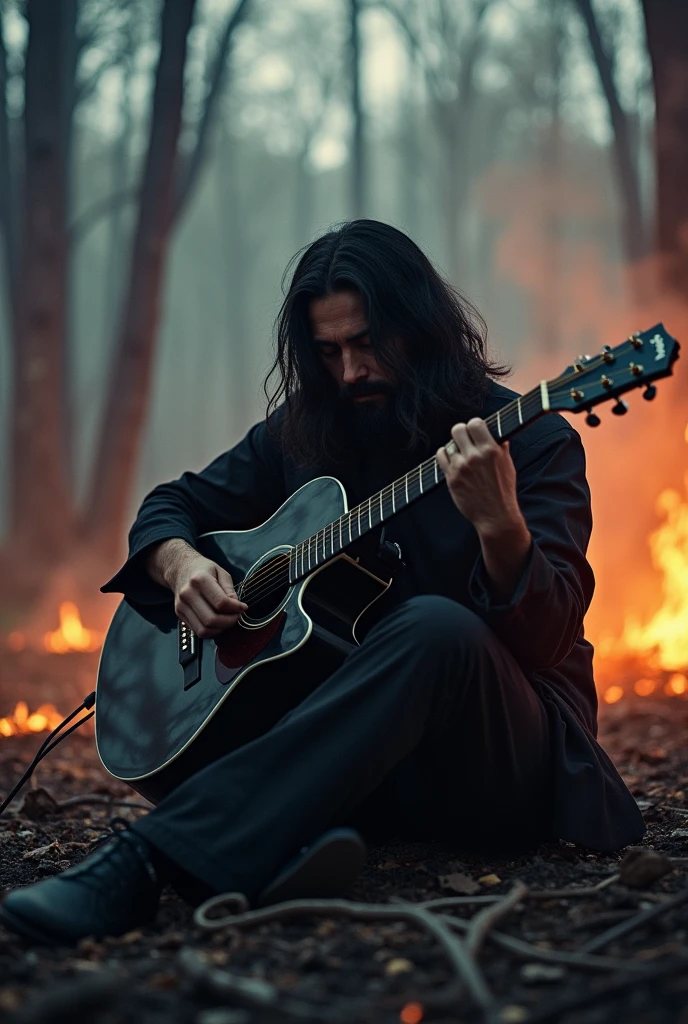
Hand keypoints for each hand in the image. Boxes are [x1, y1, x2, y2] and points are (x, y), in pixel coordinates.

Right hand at [168, 549, 247, 637]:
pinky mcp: (179, 614)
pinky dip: (211, 631)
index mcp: (199, 580)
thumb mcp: (221, 572)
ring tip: (228, 620)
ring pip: (204, 630)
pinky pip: (198, 631)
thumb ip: (229, 589)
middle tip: (237, 616)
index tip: (243, 607)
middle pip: (211, 620)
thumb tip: (236, 606)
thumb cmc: (204, 569)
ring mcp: (181, 606)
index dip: (236, 608)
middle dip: (229, 621)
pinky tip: (218, 623)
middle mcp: (188, 594)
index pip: (221, 602)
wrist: (180, 568)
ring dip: (220, 629)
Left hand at [435, 417, 523, 536]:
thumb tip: (500, 437)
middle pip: (457, 429)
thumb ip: (501, 449)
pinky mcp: (451, 478)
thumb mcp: (508, 466)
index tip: (476, 430)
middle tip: (465, 440)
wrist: (495, 516)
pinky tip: (451, 459)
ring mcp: (461, 468)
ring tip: (461, 454)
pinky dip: (444, 455)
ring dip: (454, 447)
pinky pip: (441, 457)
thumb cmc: (504, 492)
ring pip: (449, 445)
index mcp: (491, 450)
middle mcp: (474, 457)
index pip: (475, 423)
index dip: (474, 425)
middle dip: (461, 433)